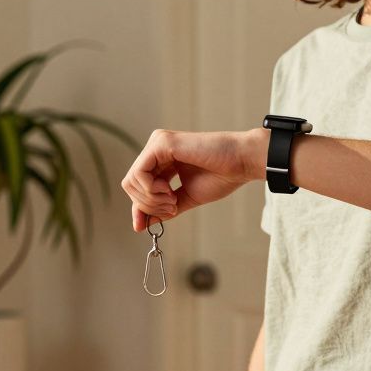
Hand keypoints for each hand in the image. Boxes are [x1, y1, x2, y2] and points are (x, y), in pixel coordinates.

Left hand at [121, 128, 263, 231]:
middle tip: (171, 208)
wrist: (240, 163)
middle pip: (130, 185)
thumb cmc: (220, 176)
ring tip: (173, 200)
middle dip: (148, 205)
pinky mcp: (161, 143)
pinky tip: (169, 192)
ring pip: (131, 180)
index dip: (139, 208)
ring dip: (151, 199)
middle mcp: (156, 149)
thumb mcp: (184, 198)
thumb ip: (163, 208)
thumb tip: (142, 224)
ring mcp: (157, 143)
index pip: (137, 186)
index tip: (141, 227)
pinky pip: (139, 174)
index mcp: (162, 160)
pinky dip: (151, 190)